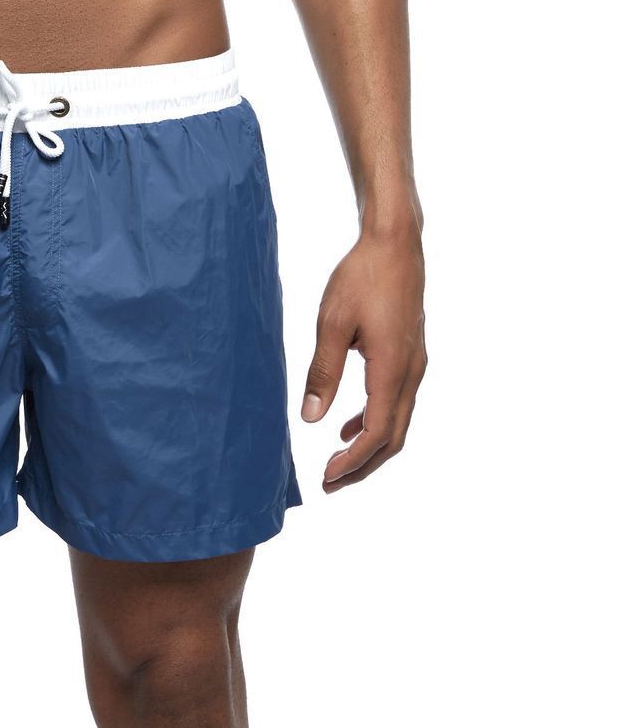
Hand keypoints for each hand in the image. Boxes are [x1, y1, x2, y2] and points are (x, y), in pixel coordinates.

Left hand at [301, 225, 426, 490]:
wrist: (395, 244)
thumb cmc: (361, 276)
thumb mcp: (332, 322)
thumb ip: (323, 372)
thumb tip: (310, 418)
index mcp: (392, 369)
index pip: (376, 433)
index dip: (353, 462)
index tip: (327, 476)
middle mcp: (411, 373)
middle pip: (393, 438)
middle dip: (363, 466)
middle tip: (331, 483)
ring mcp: (415, 364)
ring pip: (398, 422)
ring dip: (370, 446)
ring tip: (338, 461)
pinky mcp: (411, 353)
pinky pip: (397, 401)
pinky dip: (376, 421)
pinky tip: (349, 424)